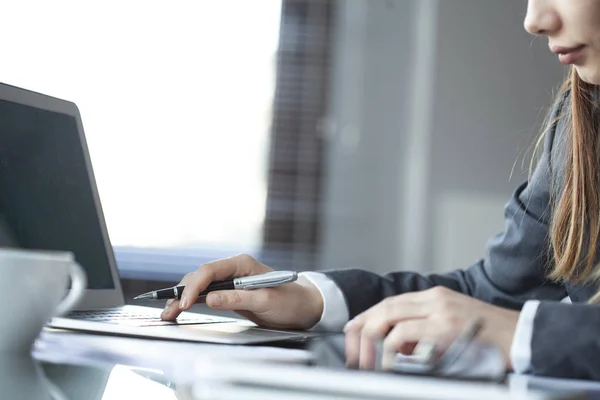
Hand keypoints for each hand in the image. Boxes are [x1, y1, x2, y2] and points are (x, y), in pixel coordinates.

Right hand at [160, 254, 323, 329]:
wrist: (304, 306)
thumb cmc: (290, 301)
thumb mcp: (265, 301)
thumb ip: (237, 299)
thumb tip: (210, 298)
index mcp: (242, 264)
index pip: (210, 271)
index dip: (194, 287)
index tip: (185, 303)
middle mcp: (233, 269)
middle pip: (200, 277)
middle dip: (182, 293)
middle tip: (169, 312)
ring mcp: (230, 280)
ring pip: (199, 285)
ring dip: (183, 298)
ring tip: (168, 313)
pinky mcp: (229, 292)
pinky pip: (205, 293)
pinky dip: (192, 301)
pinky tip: (180, 309)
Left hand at [343, 286, 518, 369]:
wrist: (523, 336)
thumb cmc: (490, 338)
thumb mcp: (452, 327)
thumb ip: (425, 330)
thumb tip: (398, 345)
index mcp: (434, 297)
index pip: (390, 303)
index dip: (367, 317)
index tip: (352, 333)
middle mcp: (434, 298)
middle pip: (384, 307)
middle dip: (361, 329)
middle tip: (353, 354)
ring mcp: (440, 310)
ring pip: (389, 316)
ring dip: (371, 340)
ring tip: (366, 362)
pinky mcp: (445, 325)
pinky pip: (405, 333)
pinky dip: (390, 349)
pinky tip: (388, 364)